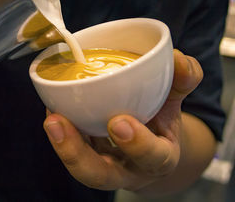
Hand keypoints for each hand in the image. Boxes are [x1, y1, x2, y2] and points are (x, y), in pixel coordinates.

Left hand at [43, 49, 204, 191]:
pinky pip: (71, 149)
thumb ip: (183, 79)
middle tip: (60, 123)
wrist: (152, 139)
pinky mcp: (87, 156)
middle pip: (99, 176)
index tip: (119, 122)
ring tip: (51, 117)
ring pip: (80, 167)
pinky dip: (60, 131)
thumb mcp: (177, 99)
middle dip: (78, 154)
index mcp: (159, 158)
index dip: (137, 145)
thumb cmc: (162, 118)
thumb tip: (177, 58)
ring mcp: (104, 166)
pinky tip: (52, 108)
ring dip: (61, 144)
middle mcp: (128, 169)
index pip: (152, 158)